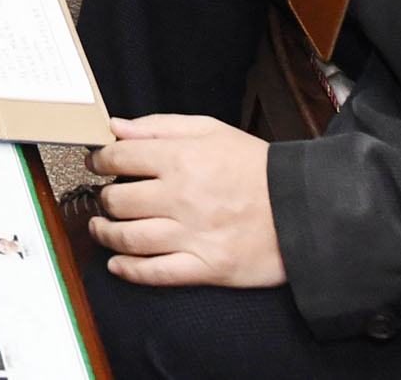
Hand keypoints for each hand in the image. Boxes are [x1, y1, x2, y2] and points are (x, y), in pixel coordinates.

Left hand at [88, 115, 284, 288]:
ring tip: (100, 228)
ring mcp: (193, 235)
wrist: (305, 208)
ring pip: (130, 238)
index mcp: (182, 158)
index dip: (99, 161)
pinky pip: (157, 274)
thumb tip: (116, 127)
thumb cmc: (256, 167)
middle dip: (103, 199)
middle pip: (119, 201)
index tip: (95, 165)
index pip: (120, 158)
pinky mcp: (208, 267)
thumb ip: (160, 126)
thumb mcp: (212, 130)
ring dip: (106, 234)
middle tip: (102, 199)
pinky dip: (130, 271)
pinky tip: (117, 265)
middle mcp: (182, 197)